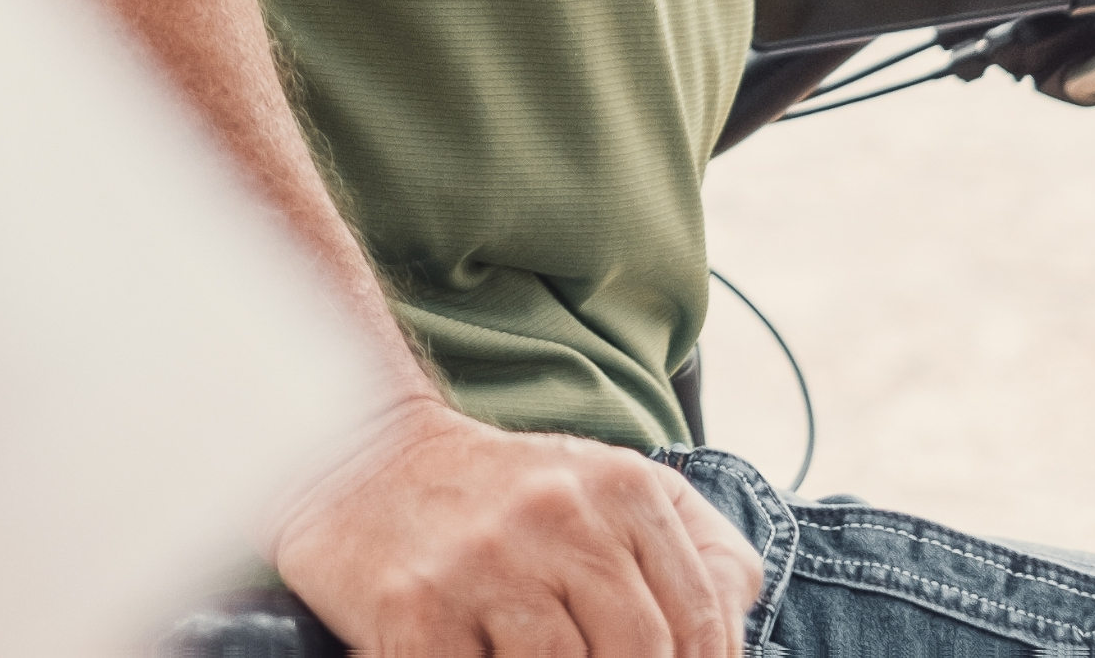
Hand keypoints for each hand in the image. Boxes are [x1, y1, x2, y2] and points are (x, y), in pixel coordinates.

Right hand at [272, 393, 765, 657]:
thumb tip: (737, 634)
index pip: (698, 621)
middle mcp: (556, 516)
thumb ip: (699, 552)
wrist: (357, 456)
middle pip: (641, 654)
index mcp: (620, 487)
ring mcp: (482, 565)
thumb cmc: (505, 493)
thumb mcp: (612, 489)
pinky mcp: (416, 611)